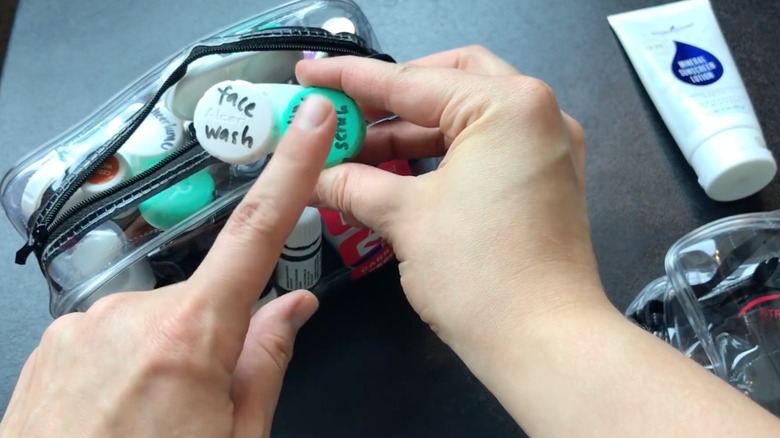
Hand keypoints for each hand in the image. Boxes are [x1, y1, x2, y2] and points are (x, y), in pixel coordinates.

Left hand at [0, 96, 336, 437]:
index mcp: (192, 339)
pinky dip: (126, 363)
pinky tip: (113, 414)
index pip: (257, 233)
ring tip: (148, 421)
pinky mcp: (51, 341)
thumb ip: (266, 362)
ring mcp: (83, 326)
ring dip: (165, 357)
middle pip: (204, 301)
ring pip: (155, 321)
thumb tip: (294, 304)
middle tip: (201, 407)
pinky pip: (111, 334)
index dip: (292, 169)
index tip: (311, 119)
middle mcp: (132, 315)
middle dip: (214, 341)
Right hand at [300, 48, 779, 437]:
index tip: (308, 75)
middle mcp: (536, 112)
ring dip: (413, 129)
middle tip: (345, 110)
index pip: (412, 81)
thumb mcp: (405, 218)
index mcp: (507, 105)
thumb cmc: (477, 274)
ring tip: (358, 148)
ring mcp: (547, 146)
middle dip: (392, 94)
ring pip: (468, 115)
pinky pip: (485, 146)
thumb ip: (352, 183)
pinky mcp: (545, 179)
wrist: (545, 344)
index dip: (351, 79)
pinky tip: (398, 169)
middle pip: (449, 81)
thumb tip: (311, 174)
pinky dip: (442, 152)